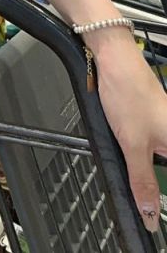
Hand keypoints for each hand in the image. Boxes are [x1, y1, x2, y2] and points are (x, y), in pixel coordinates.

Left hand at [96, 40, 166, 232]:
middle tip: (148, 208)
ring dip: (151, 175)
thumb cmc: (128, 94)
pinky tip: (136, 165)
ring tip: (143, 191)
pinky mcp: (154, 122)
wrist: (114, 59)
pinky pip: (156, 149)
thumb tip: (151, 216)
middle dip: (158, 188)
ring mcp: (166, 128)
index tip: (156, 217)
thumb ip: (143, 182)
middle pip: (166, 170)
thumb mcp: (134, 146)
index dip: (162, 196)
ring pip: (162, 161)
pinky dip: (146, 160)